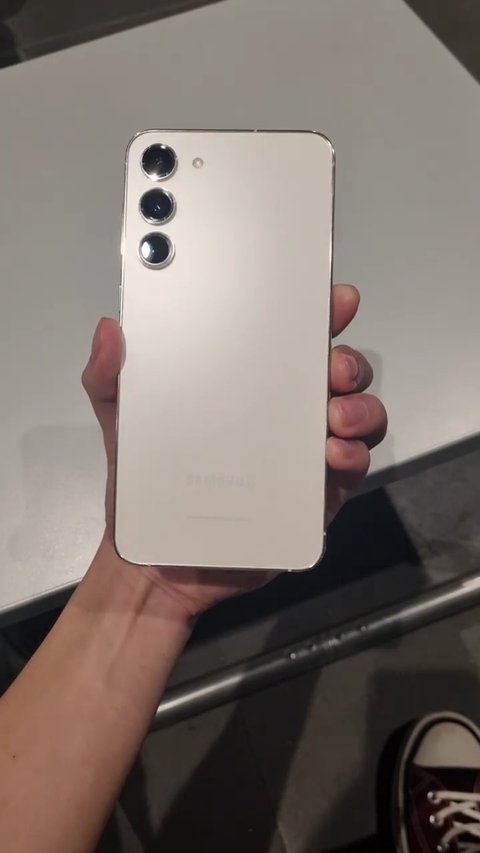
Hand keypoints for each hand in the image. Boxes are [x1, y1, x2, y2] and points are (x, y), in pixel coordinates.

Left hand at [82, 284, 386, 618]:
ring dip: (360, 407)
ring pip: (357, 415)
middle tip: (332, 368)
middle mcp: (285, 414)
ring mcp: (304, 455)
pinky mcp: (315, 496)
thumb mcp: (122, 423)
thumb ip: (110, 377)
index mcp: (249, 386)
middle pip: (337, 374)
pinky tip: (332, 454)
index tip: (333, 301)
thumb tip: (110, 330)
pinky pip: (352, 468)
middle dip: (348, 361)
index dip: (319, 315)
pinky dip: (353, 455)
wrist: (160, 561)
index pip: (291, 340)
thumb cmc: (146, 486)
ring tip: (335, 416)